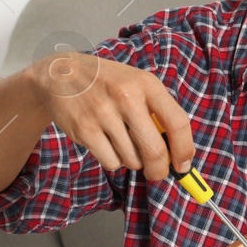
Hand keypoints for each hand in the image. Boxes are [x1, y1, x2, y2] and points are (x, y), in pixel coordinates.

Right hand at [26, 50, 194, 181]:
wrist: (61, 74)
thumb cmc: (108, 83)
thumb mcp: (137, 84)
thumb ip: (158, 112)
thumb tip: (178, 154)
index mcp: (147, 84)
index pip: (177, 123)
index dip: (184, 150)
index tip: (183, 165)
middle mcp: (127, 97)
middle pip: (155, 150)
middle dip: (160, 170)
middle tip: (157, 173)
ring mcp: (103, 113)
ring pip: (132, 160)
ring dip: (132, 161)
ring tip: (123, 144)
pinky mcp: (84, 129)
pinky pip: (111, 162)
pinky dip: (113, 161)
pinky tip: (106, 144)